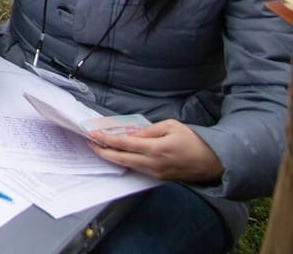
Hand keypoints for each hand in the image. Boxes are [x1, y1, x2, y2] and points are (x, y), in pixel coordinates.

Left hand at [89, 120, 223, 182]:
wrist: (213, 162)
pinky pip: (138, 170)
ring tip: (100, 148)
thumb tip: (129, 134)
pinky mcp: (160, 178)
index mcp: (155, 148)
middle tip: (90, 143)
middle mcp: (153, 163)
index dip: (105, 139)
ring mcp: (156, 173)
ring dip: (112, 157)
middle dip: (102, 151)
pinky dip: (125, 162)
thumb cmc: (193, 140)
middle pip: (120, 158)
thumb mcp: (171, 126)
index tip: (92, 133)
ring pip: (127, 166)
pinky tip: (119, 155)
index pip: (123, 144)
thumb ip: (148, 130)